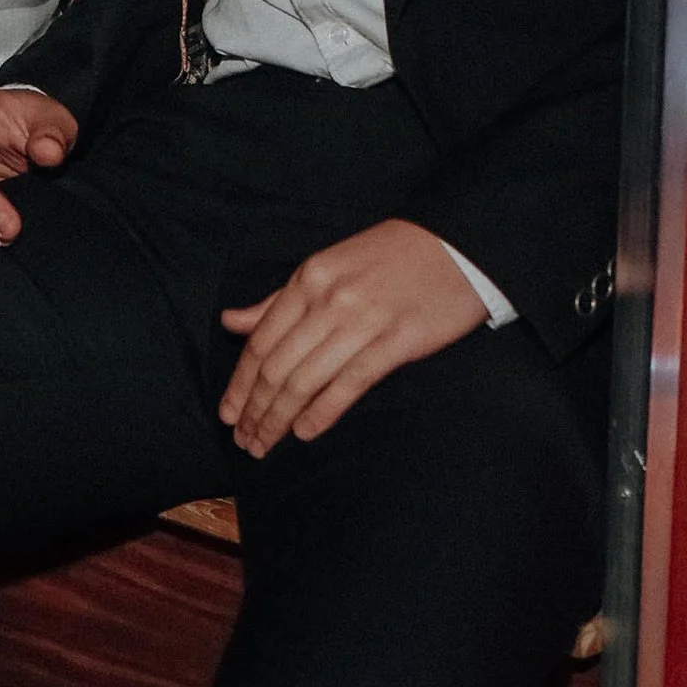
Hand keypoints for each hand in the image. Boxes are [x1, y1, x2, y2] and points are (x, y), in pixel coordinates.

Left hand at [218, 220, 486, 458]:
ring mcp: (364, 321)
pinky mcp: (397, 342)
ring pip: (306, 381)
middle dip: (255, 410)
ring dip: (279, 419)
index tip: (228, 414)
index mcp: (309, 278)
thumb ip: (280, 299)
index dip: (240, 383)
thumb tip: (231, 321)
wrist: (458, 244)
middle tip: (244, 440)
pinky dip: (321, 412)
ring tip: (266, 443)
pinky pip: (349, 384)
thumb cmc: (392, 255)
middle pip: (278, 367)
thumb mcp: (329, 266)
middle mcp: (330, 300)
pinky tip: (305, 432)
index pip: (261, 341)